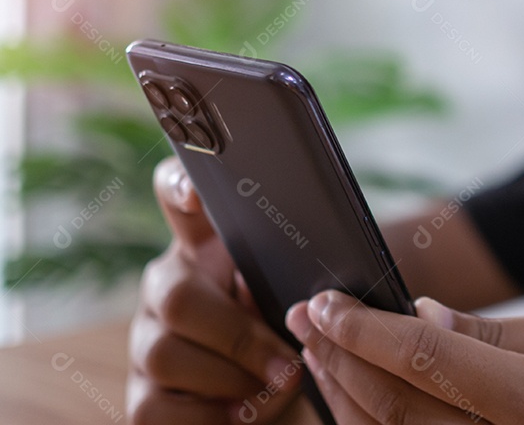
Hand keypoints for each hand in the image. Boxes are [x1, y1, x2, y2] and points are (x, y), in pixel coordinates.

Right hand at [126, 157, 305, 424]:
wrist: (280, 398)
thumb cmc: (294, 337)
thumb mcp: (299, 300)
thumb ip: (296, 283)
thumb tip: (312, 299)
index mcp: (207, 248)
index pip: (176, 197)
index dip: (177, 187)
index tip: (195, 190)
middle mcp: (168, 286)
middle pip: (179, 298)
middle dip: (241, 338)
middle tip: (289, 366)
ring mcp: (148, 341)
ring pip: (165, 355)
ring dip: (232, 380)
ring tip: (274, 390)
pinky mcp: (143, 398)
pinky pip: (155, 409)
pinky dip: (208, 417)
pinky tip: (239, 414)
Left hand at [284, 290, 523, 423]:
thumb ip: (494, 334)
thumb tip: (420, 317)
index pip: (426, 362)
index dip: (364, 330)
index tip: (322, 303)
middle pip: (396, 409)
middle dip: (340, 359)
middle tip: (306, 318)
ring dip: (344, 397)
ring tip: (319, 351)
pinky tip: (357, 397)